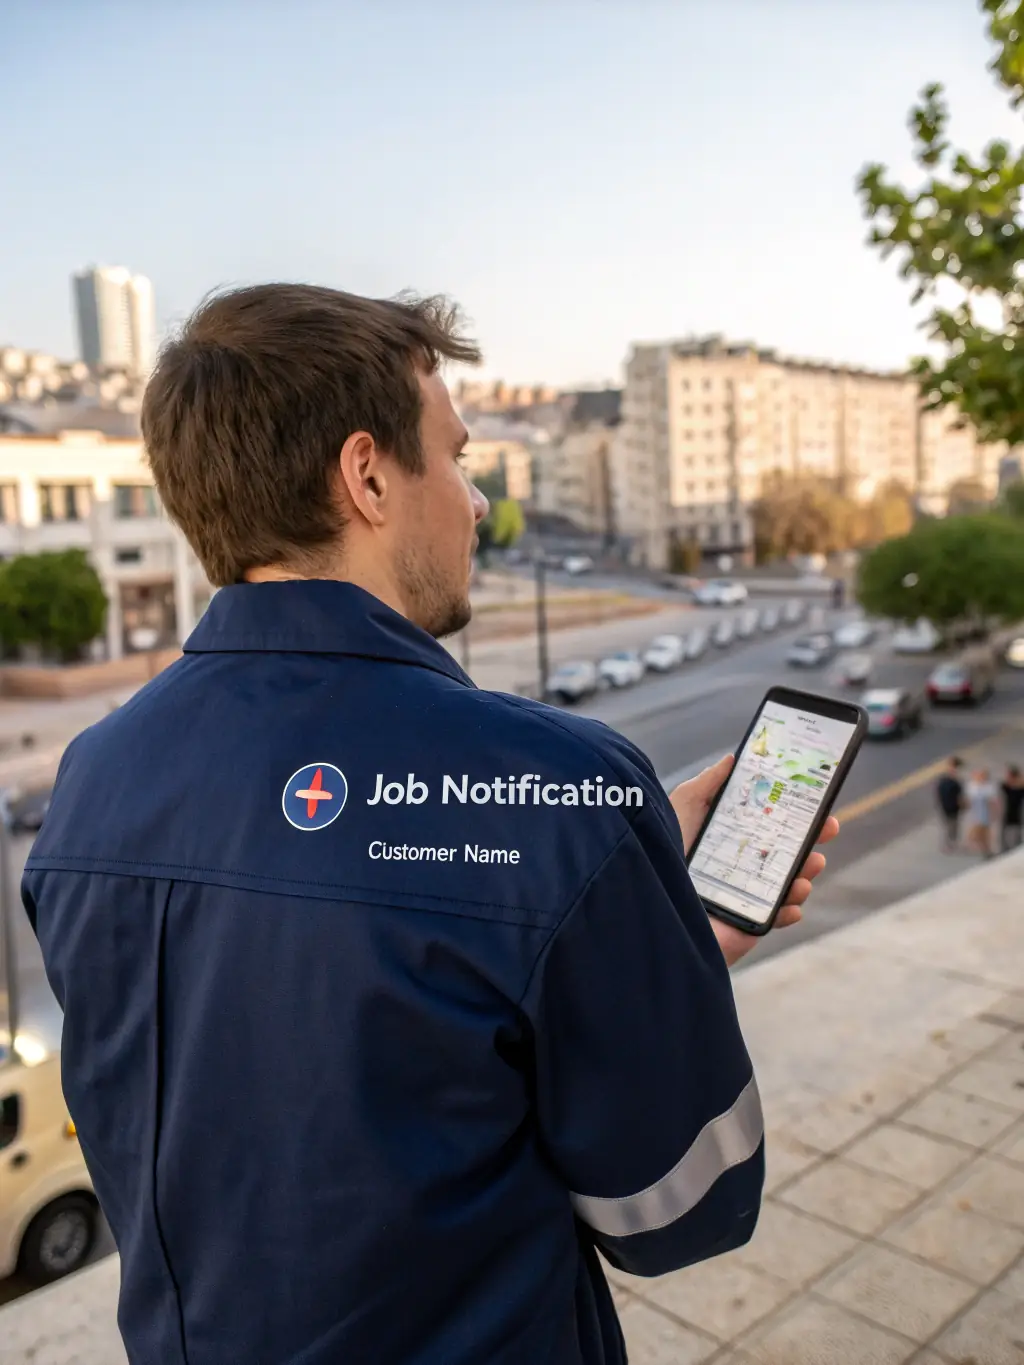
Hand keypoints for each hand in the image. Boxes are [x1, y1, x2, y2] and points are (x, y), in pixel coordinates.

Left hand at [669, 754, 839, 967]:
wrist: (645, 898)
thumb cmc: (659, 849)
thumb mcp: (681, 808)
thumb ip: (706, 784)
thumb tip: (732, 759)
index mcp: (734, 839)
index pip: (773, 825)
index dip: (798, 814)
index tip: (818, 803)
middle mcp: (744, 866)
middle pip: (789, 852)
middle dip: (813, 840)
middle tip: (827, 828)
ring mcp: (748, 895)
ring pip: (791, 884)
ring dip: (807, 874)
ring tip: (808, 867)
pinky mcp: (747, 923)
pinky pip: (777, 917)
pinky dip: (789, 910)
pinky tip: (790, 903)